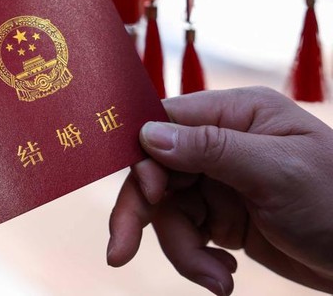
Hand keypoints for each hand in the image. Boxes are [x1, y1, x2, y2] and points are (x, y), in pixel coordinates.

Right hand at [108, 87, 332, 294]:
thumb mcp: (276, 171)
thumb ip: (210, 148)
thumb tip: (147, 135)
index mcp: (235, 116)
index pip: (165, 123)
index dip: (144, 159)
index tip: (148, 196)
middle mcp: (221, 144)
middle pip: (155, 173)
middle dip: (142, 215)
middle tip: (119, 253)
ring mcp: (220, 183)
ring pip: (167, 212)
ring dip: (182, 250)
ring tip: (216, 280)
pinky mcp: (223, 219)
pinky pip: (187, 235)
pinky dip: (196, 260)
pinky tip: (223, 278)